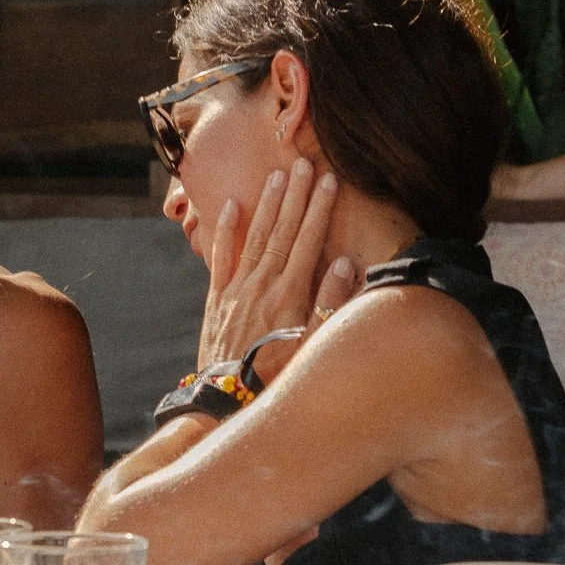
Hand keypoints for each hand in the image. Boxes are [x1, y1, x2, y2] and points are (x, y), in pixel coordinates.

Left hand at [196, 160, 356, 384]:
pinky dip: (225, 230)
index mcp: (289, 294)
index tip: (329, 181)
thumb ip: (330, 304)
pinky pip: (221, 257)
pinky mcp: (218, 300)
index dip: (319, 209)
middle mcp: (262, 285)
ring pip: (255, 237)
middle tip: (304, 164)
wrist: (227, 399)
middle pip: (283, 231)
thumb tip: (346, 264)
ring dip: (268, 205)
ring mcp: (237, 289)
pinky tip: (231, 205)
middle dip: (296, 196)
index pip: (308, 241)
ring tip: (278, 176)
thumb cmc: (277, 377)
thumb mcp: (312, 345)